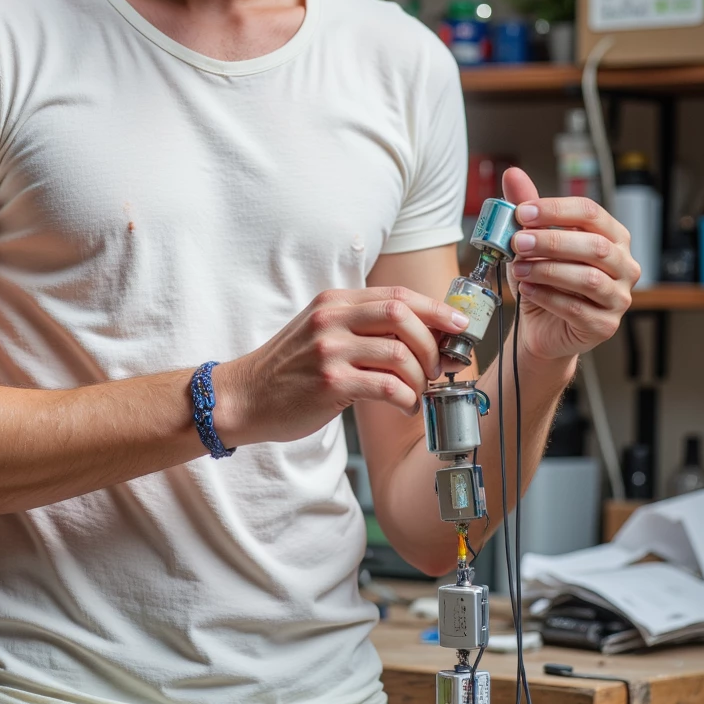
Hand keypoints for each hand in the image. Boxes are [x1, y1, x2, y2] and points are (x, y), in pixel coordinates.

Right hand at [212, 287, 471, 446]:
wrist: (243, 397)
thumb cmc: (287, 370)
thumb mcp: (320, 331)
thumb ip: (360, 325)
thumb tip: (421, 336)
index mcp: (334, 301)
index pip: (396, 295)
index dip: (435, 309)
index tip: (459, 325)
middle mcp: (332, 319)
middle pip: (403, 316)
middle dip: (432, 343)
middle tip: (439, 366)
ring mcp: (329, 350)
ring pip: (400, 354)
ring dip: (421, 378)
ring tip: (418, 393)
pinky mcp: (330, 383)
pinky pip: (387, 387)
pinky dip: (407, 399)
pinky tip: (405, 408)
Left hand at [503, 167, 638, 363]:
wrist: (542, 327)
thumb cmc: (544, 280)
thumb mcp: (532, 242)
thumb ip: (527, 210)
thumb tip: (512, 174)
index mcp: (612, 236)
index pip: (591, 213)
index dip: (556, 210)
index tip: (522, 212)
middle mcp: (624, 265)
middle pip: (595, 246)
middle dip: (552, 242)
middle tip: (518, 242)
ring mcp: (619, 297)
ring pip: (589, 278)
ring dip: (548, 270)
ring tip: (518, 269)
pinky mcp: (605, 325)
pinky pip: (578, 308)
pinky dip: (548, 297)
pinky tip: (526, 290)